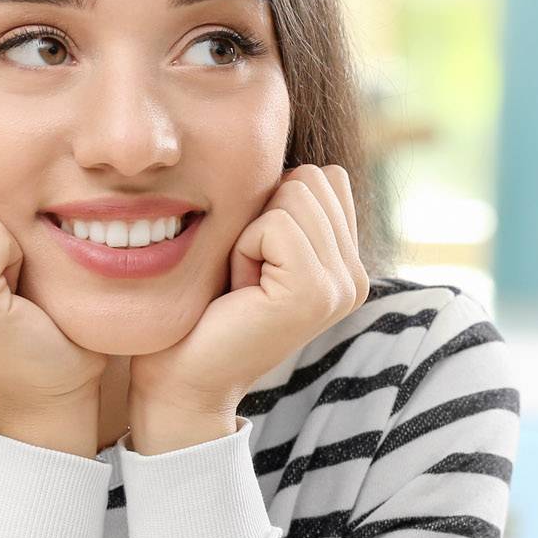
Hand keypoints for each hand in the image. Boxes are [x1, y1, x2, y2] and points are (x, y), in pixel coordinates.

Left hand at [127, 163, 367, 425]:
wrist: (181, 378)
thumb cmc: (204, 310)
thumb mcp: (255, 246)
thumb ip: (287, 206)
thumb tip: (292, 160)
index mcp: (348, 264)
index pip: (326, 177)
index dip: (274, 203)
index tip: (255, 259)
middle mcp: (356, 276)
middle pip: (313, 177)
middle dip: (263, 213)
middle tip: (246, 272)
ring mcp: (341, 286)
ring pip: (296, 193)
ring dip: (251, 231)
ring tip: (243, 281)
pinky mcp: (314, 292)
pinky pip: (276, 223)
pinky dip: (244, 247)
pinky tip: (240, 289)